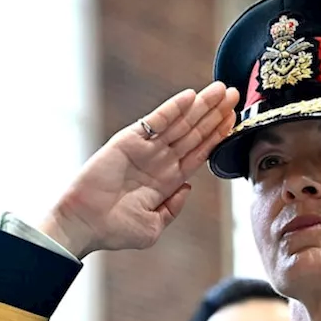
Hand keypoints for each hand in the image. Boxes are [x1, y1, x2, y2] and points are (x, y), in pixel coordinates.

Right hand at [39, 82, 239, 257]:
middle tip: (235, 94)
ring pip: (180, 123)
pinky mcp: (129, 141)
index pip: (199, 152)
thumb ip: (173, 208)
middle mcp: (159, 161)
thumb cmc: (114, 230)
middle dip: (214, 114)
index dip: (217, 135)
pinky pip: (155, 121)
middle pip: (194, 132)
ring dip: (201, 106)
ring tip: (221, 90)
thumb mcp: (153, 226)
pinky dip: (173, 108)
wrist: (84, 225)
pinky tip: (191, 96)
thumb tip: (188, 188)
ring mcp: (145, 149)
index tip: (234, 119)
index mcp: (167, 181)